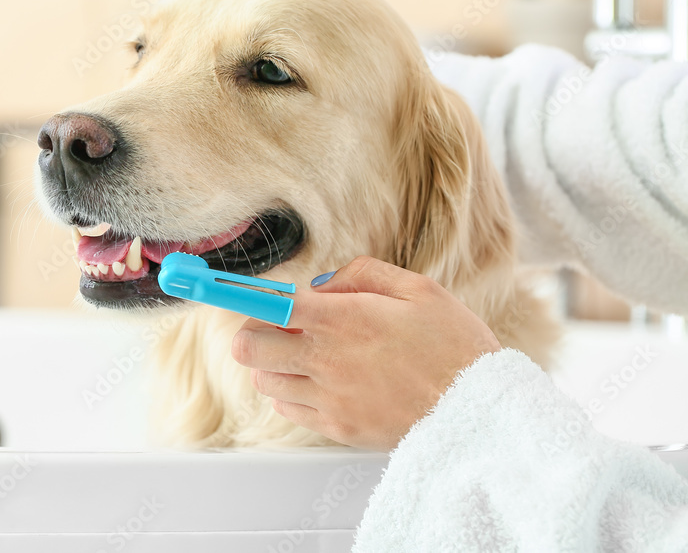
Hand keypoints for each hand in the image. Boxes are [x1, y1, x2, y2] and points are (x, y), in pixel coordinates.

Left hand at [231, 256, 501, 449]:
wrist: (482, 412)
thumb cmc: (456, 347)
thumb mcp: (419, 290)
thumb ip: (361, 275)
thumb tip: (319, 284)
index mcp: (343, 319)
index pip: (268, 305)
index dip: (238, 294)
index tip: (220, 287)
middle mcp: (327, 360)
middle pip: (247, 347)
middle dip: (254, 330)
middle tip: (278, 326)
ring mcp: (329, 398)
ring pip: (263, 380)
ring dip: (272, 363)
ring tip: (303, 355)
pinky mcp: (338, 428)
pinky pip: (288, 409)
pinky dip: (291, 393)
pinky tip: (318, 381)